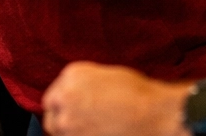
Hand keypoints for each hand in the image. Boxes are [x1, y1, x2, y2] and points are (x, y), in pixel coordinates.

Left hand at [41, 62, 187, 135]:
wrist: (153, 113)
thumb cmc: (138, 93)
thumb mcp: (105, 74)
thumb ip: (82, 85)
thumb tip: (76, 97)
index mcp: (71, 75)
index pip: (52, 98)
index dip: (63, 107)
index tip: (71, 113)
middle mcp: (64, 97)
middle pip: (51, 118)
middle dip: (63, 122)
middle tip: (80, 126)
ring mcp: (69, 122)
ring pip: (60, 133)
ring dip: (72, 133)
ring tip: (91, 131)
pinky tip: (97, 134)